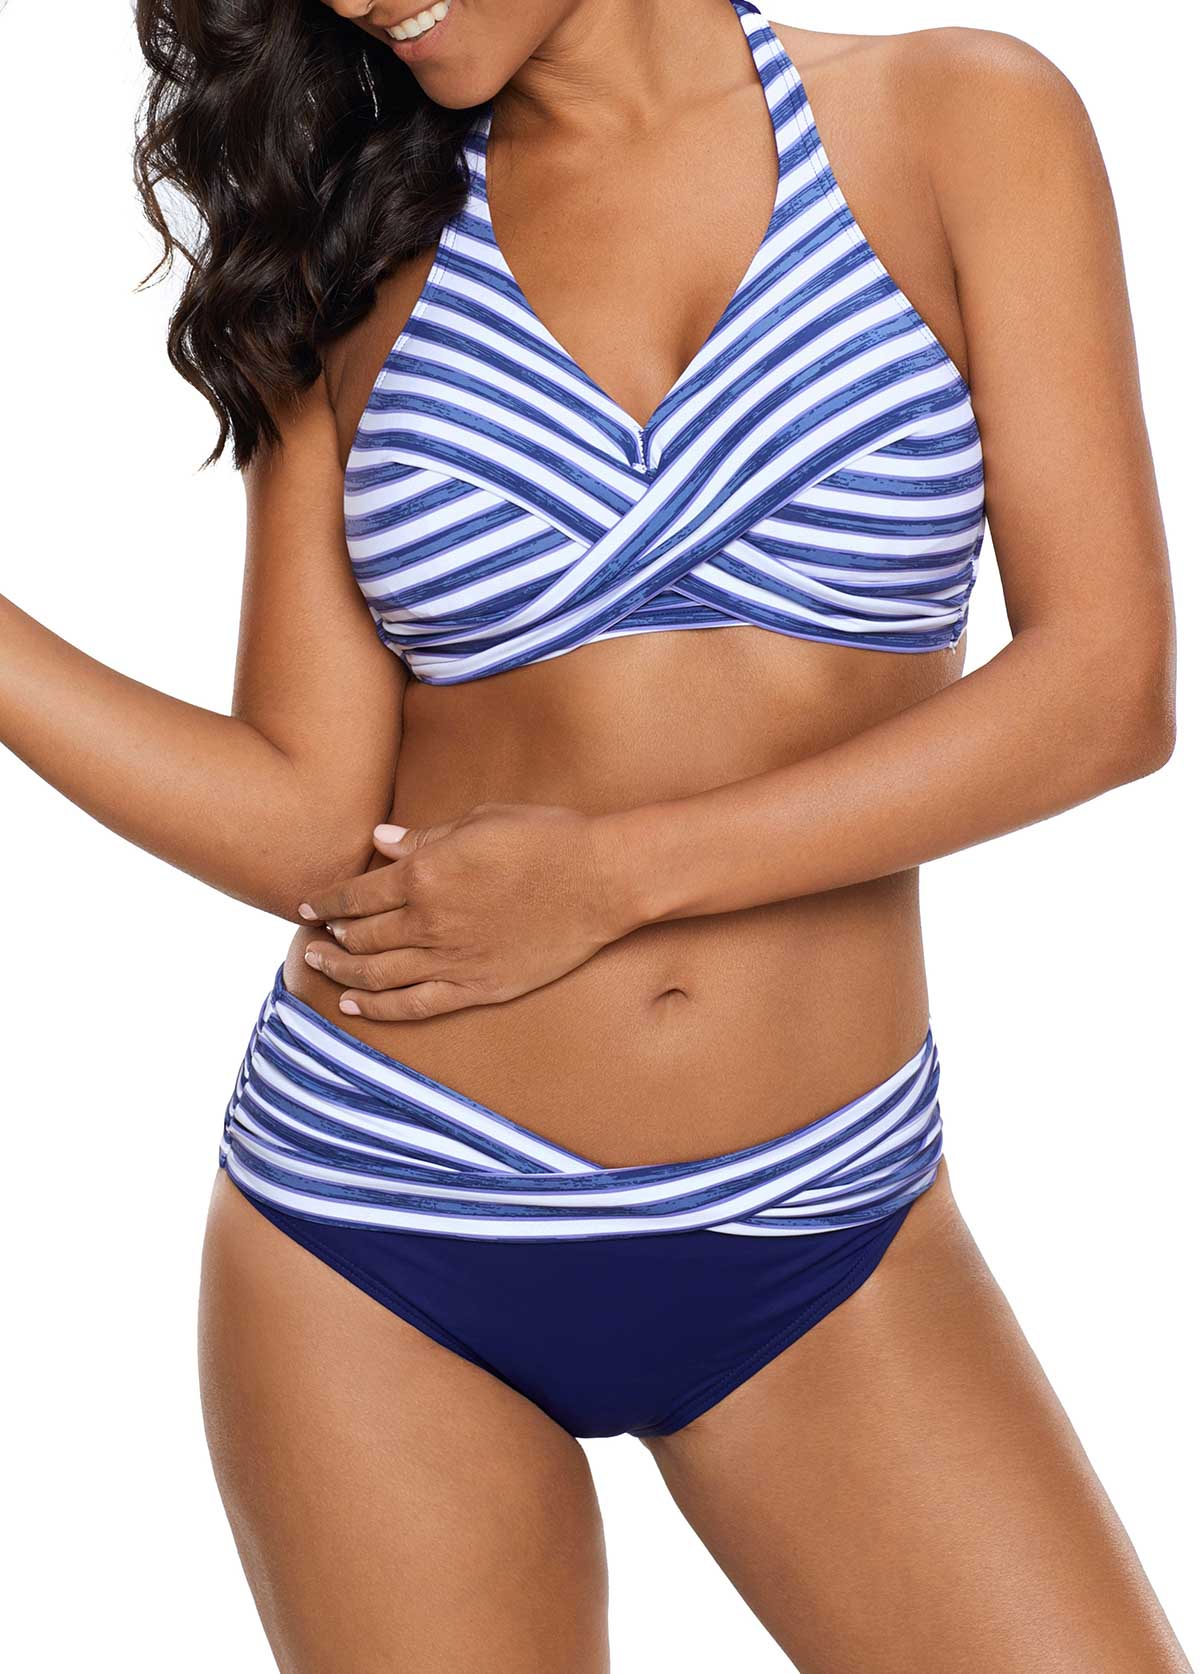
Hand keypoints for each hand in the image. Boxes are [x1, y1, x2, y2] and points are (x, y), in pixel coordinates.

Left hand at [297, 802, 638, 1019]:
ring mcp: (452, 960)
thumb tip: (379, 843)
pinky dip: (378, 1008)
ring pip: (377, 974)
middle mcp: (428, 922)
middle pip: (360, 937)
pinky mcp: (478, 987)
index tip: (309, 905)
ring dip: (342, 971)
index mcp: (424, 875)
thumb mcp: (478, 820)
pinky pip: (415, 1005)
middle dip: (329, 938)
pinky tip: (355, 1004)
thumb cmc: (545, 837)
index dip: (326, 901)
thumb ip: (423, 838)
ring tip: (321, 968)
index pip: (355, 895)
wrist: (602, 879)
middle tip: (314, 939)